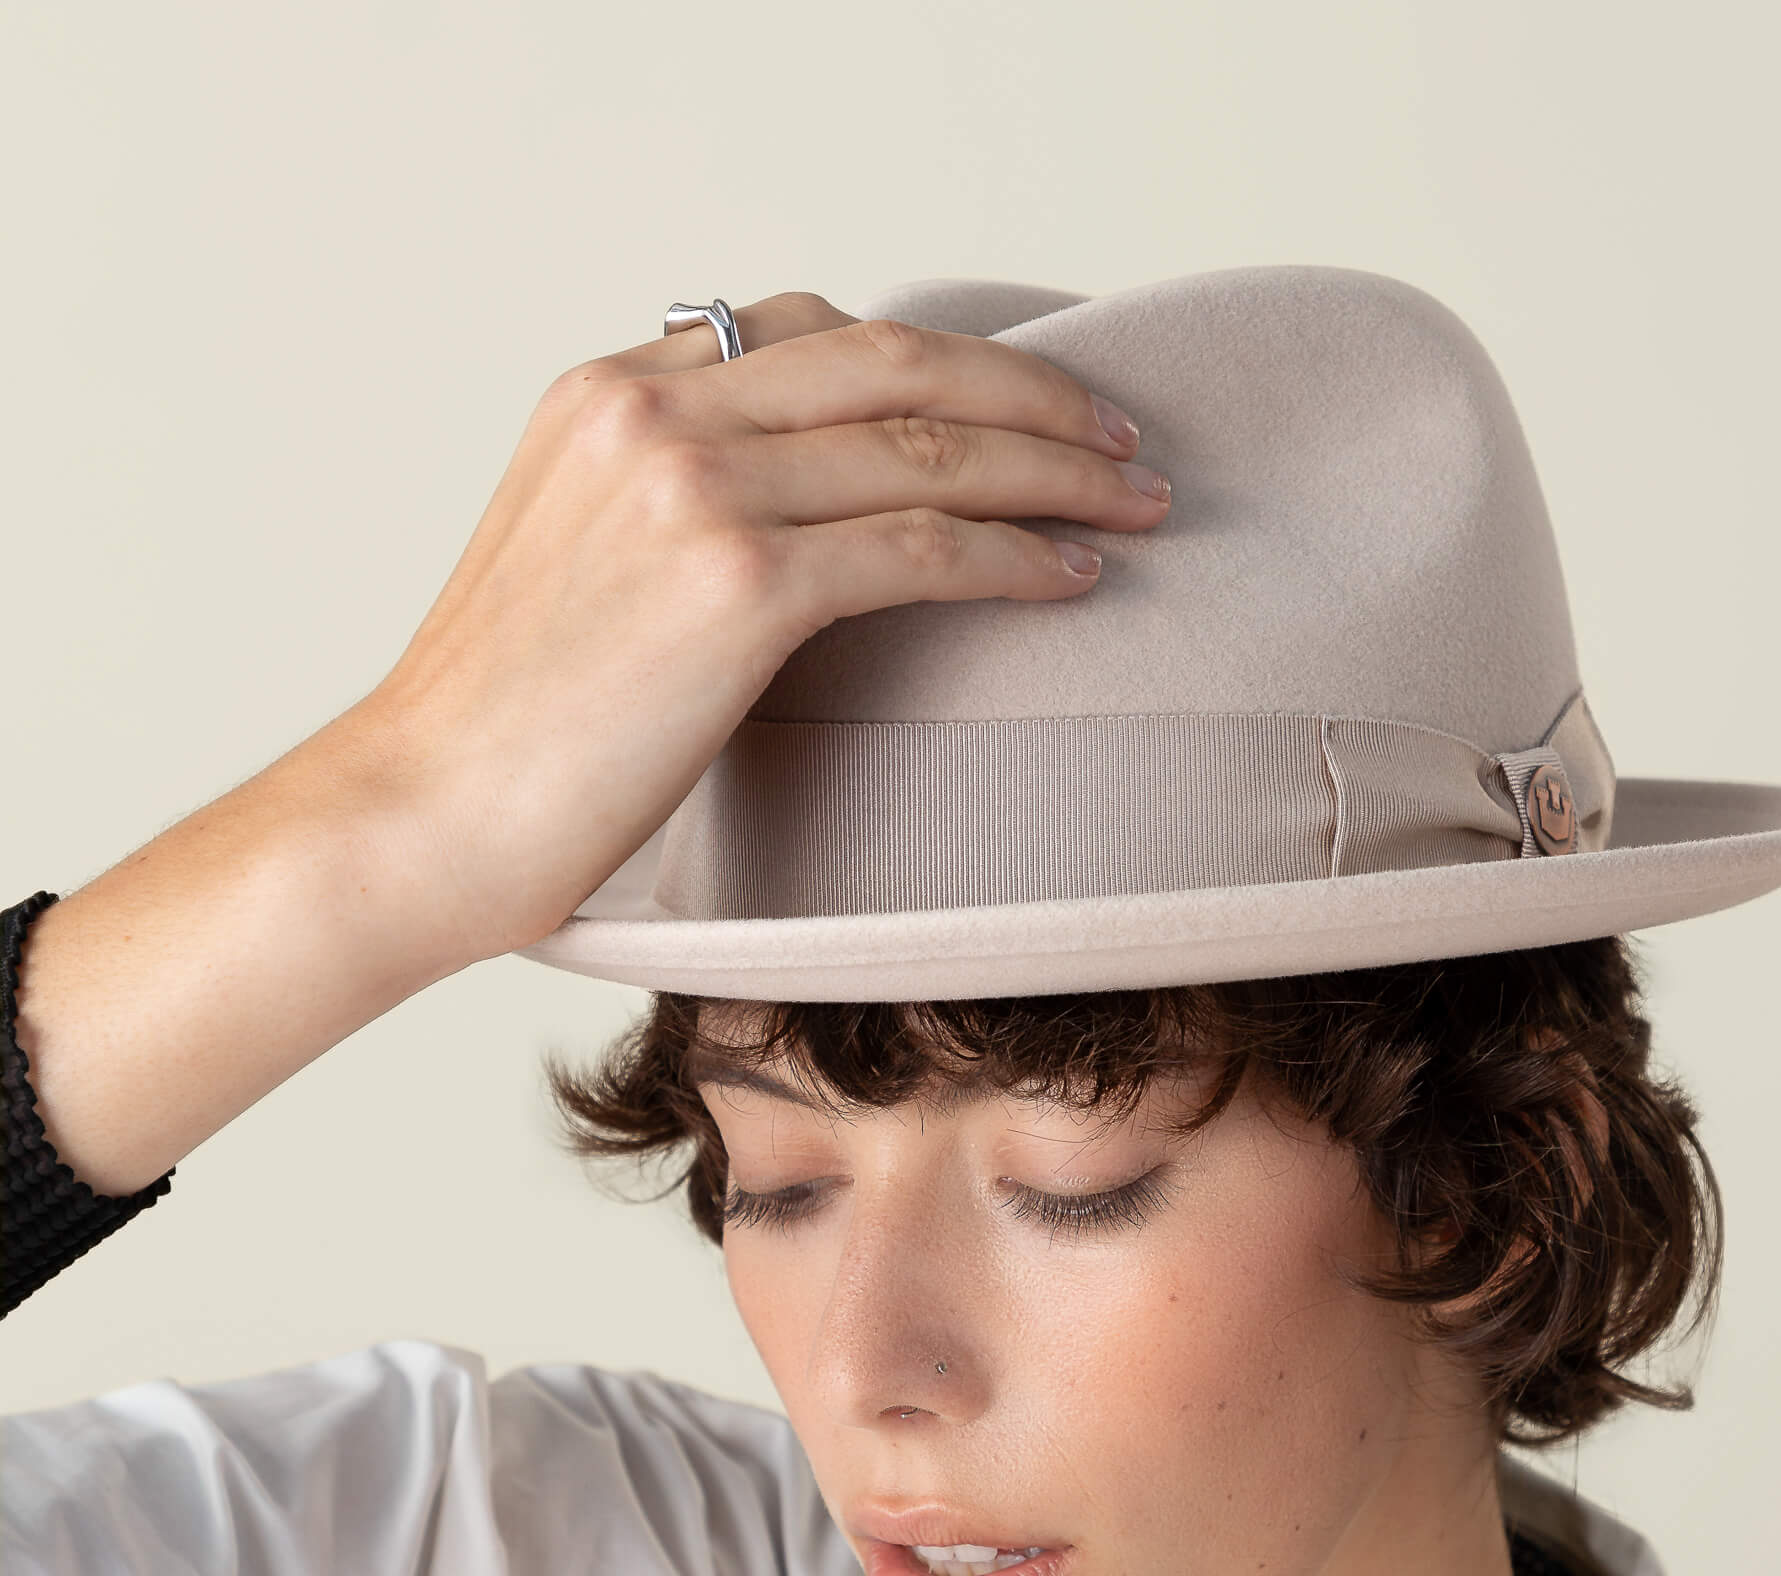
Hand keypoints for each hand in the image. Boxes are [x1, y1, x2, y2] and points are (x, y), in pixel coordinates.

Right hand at [347, 291, 1170, 965]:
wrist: (420, 813)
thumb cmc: (505, 722)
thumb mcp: (575, 557)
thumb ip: (677, 499)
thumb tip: (806, 511)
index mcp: (608, 389)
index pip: (810, 330)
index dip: (936, 361)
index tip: (1015, 400)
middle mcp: (652, 410)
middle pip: (895, 361)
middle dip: (1030, 395)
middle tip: (1119, 437)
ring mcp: (695, 489)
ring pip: (927, 445)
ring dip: (1054, 470)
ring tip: (1133, 503)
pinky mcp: (737, 585)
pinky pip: (922, 545)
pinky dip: (1016, 556)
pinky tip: (1072, 576)